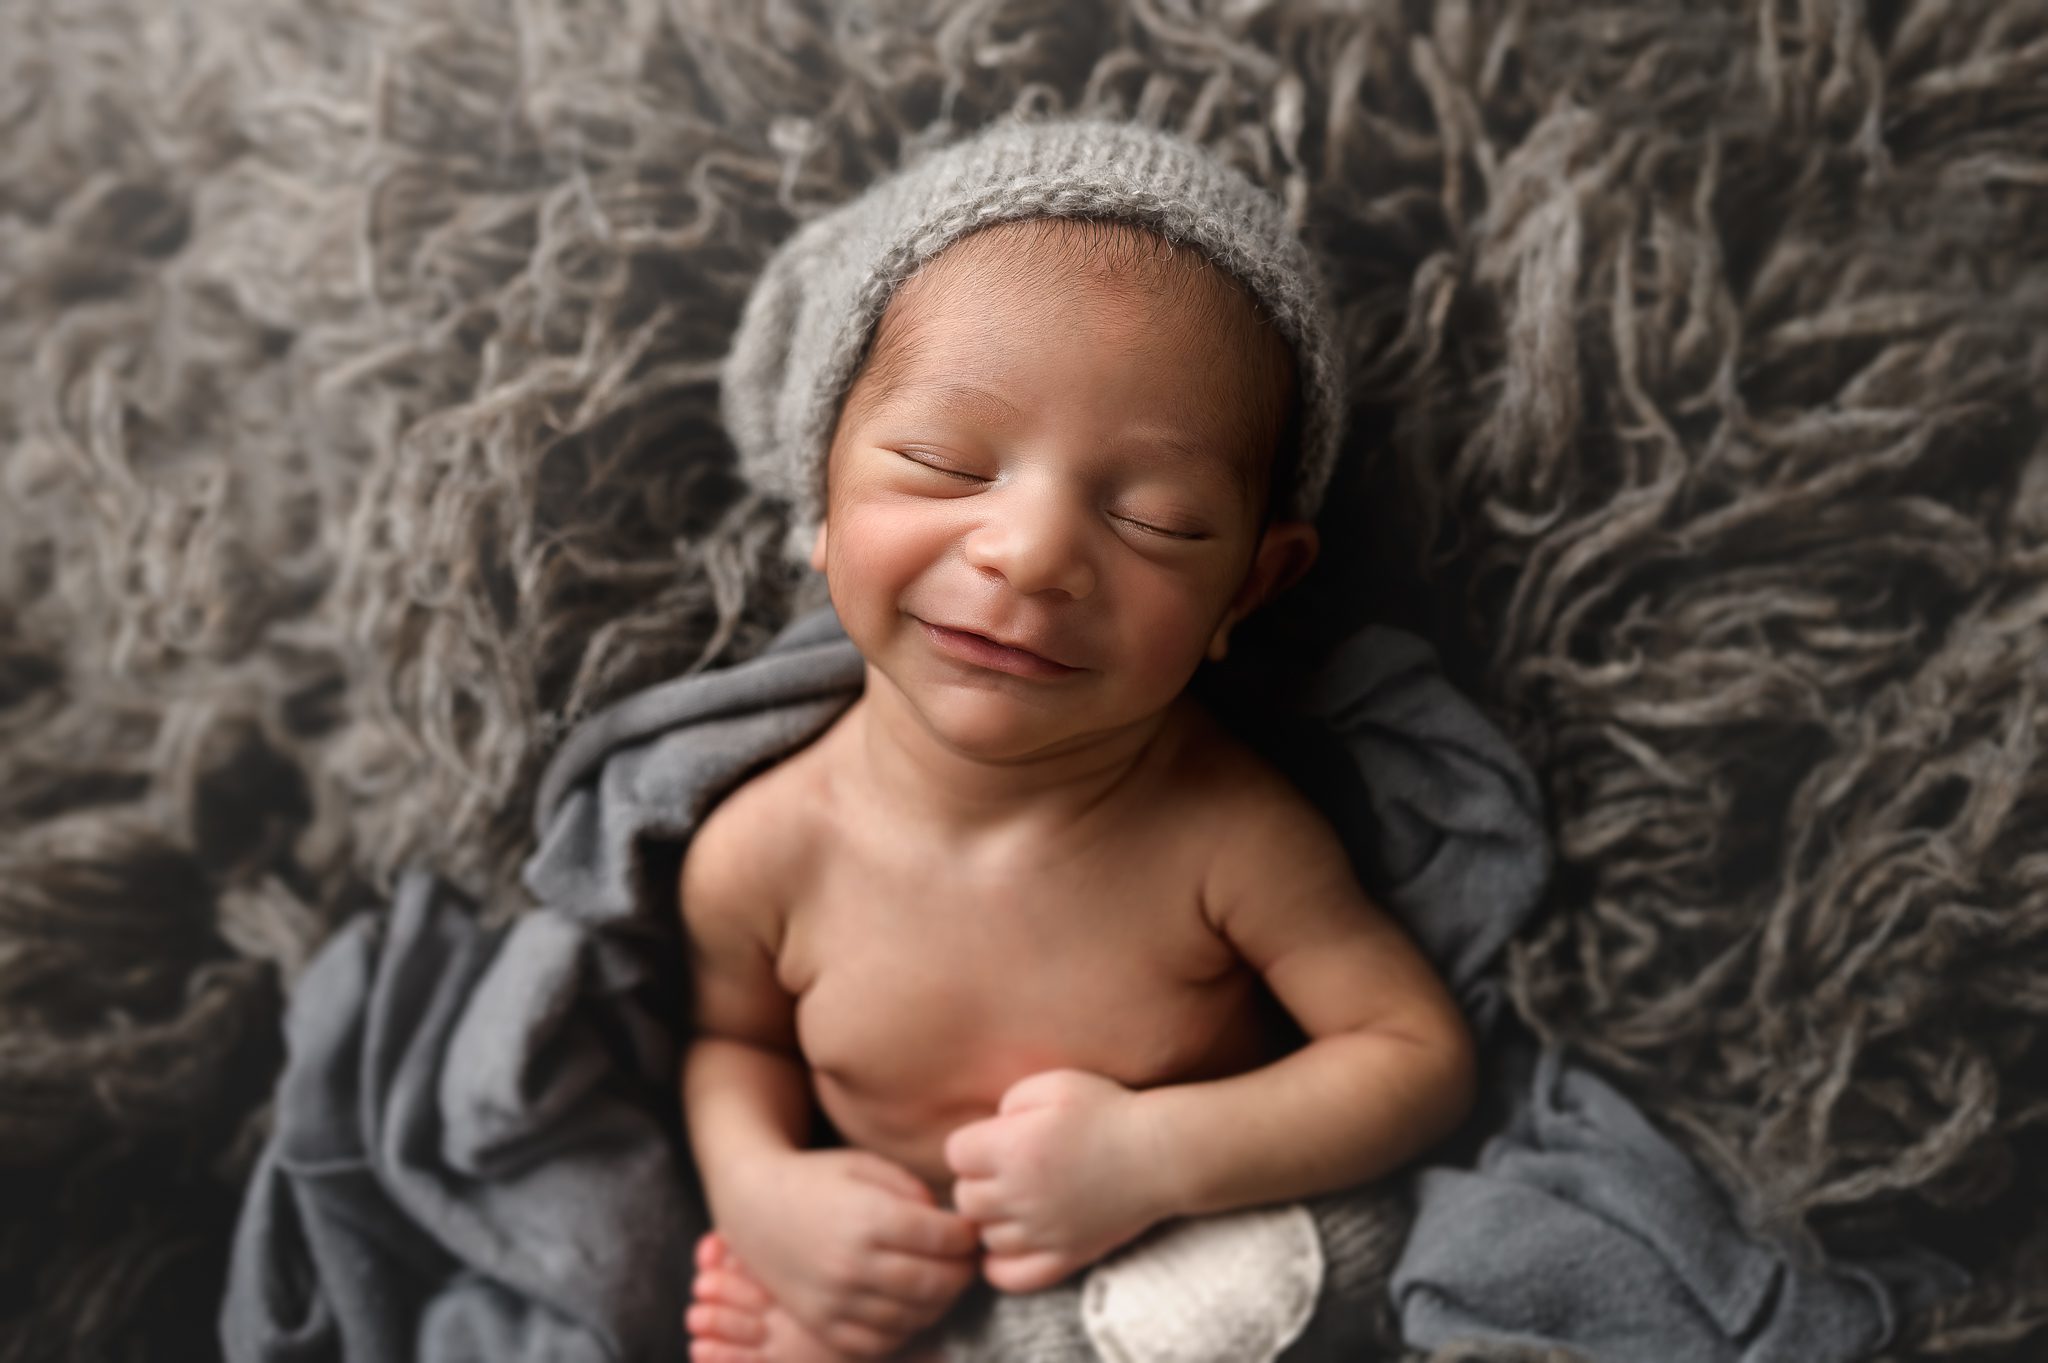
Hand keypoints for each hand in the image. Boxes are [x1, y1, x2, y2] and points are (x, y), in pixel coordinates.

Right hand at [712, 1146, 981, 1357]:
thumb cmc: (816, 1179)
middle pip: (935, 1283)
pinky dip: (904, 1328)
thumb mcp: (865, 1165)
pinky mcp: (823, 1325)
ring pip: (914, 1317)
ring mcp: (836, 1301)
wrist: (753, 1205)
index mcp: (867, 1218)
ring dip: (939, 1301)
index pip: (942, 1238)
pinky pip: (880, 1342)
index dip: (967, 1236)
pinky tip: (908, 1305)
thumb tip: (947, 1224)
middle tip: (967, 1260)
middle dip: (962, 1272)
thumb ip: (911, 1191)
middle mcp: (852, 1265)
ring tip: (942, 1280)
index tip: (970, 1231)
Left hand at [942, 1068, 1173, 1293]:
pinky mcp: (1065, 1257)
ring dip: (993, 1218)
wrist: (1162, 1152)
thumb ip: (1009, 1101)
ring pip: (985, 1236)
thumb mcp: (1054, 1084)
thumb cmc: (1109, 1109)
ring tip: (1018, 1198)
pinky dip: (1001, 1264)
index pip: (955, 1154)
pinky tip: (1014, 1241)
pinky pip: (1011, 1277)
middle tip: (1007, 1167)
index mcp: (1010, 1149)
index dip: (973, 1143)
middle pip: (964, 1199)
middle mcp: (1019, 1196)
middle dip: (978, 1180)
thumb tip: (990, 1128)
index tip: (997, 1137)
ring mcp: (1041, 1232)